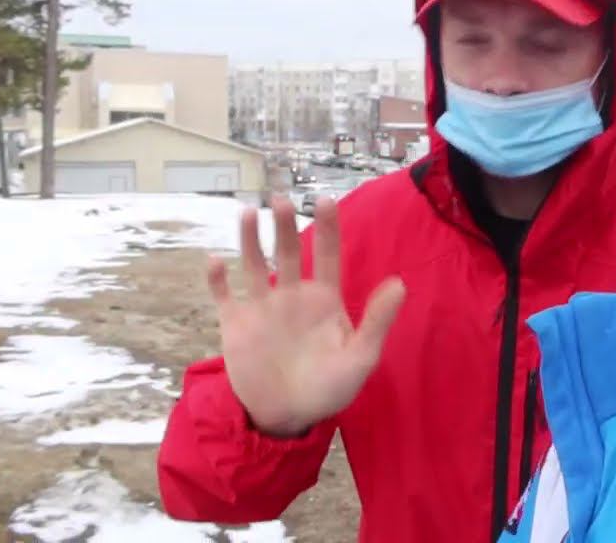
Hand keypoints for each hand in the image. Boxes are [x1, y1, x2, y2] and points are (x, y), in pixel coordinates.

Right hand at [207, 195, 403, 436]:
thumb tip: (400, 283)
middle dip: (284, 225)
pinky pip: (223, 296)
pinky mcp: (236, 325)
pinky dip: (217, 279)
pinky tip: (214, 261)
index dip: (327, 227)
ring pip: (254, 264)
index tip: (325, 199)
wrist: (288, 416)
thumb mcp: (361, 356)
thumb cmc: (330, 388)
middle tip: (280, 199)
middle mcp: (292, 295)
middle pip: (287, 251)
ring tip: (249, 212)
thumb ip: (377, 320)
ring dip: (250, 239)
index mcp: (324, 299)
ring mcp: (262, 308)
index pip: (326, 254)